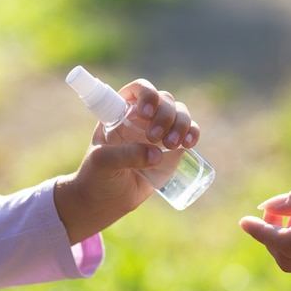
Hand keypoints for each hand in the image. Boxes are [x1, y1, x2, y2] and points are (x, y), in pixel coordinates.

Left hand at [55, 78, 199, 244]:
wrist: (106, 200)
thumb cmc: (97, 176)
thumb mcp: (102, 162)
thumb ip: (124, 155)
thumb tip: (157, 154)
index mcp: (121, 111)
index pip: (139, 89)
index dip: (147, 94)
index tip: (146, 113)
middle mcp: (143, 116)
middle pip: (164, 100)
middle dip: (165, 116)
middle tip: (155, 138)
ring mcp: (160, 130)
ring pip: (180, 113)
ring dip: (181, 124)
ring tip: (171, 145)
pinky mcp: (172, 148)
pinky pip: (189, 132)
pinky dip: (193, 133)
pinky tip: (189, 144)